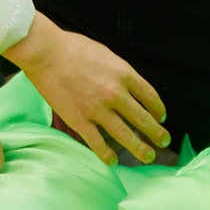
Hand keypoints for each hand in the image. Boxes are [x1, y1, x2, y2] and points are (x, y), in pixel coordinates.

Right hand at [4, 14, 167, 164]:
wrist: (46, 53)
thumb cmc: (73, 48)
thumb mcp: (106, 54)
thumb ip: (118, 72)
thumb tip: (127, 85)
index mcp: (124, 74)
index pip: (150, 96)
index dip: (158, 109)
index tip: (161, 117)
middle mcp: (115, 93)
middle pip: (143, 119)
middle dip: (156, 133)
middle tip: (164, 142)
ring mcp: (98, 109)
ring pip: (125, 135)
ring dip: (140, 148)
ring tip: (148, 156)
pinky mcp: (79, 120)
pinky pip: (98, 143)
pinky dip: (108, 155)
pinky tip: (114, 161)